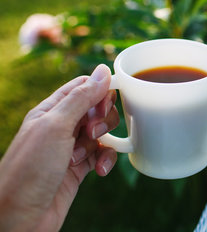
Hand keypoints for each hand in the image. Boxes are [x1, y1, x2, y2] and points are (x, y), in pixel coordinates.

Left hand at [0, 64, 119, 231]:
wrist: (19, 219)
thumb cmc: (30, 170)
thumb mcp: (56, 127)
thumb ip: (81, 98)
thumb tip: (103, 70)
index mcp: (51, 110)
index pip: (83, 87)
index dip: (99, 92)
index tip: (102, 107)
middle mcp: (61, 126)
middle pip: (97, 109)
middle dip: (103, 120)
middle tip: (91, 133)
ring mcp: (71, 147)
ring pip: (103, 133)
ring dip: (102, 143)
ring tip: (84, 156)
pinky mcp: (80, 168)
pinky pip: (103, 155)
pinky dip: (106, 161)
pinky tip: (100, 172)